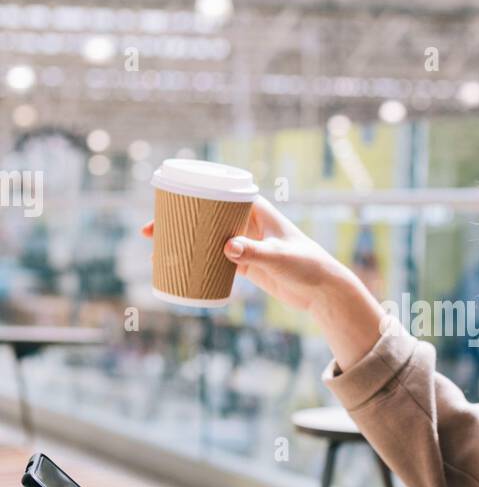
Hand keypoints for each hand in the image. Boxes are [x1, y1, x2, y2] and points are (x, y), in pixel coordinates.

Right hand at [141, 193, 347, 314]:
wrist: (322, 290)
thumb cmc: (307, 265)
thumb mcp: (279, 258)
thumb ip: (255, 253)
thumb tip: (227, 248)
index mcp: (254, 208)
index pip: (215, 196)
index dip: (187, 199)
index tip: (163, 207)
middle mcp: (246, 222)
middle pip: (203, 217)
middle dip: (175, 223)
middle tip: (147, 232)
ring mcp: (244, 242)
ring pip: (205, 239)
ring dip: (182, 244)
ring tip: (155, 254)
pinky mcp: (245, 263)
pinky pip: (213, 259)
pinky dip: (196, 262)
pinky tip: (177, 269)